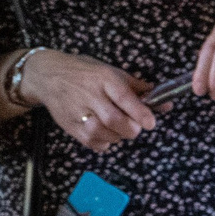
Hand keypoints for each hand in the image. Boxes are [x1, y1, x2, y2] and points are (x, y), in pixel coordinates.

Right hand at [22, 50, 160, 152]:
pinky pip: (92, 142)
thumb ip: (138, 88)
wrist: (49, 76)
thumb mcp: (112, 72)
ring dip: (118, 136)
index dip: (140, 112)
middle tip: (136, 127)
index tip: (151, 123)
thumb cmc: (86, 73)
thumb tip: (165, 103)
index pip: (123, 97)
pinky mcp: (69, 126)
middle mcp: (90, 95)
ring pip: (103, 134)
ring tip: (119, 128)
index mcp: (104, 79)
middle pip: (114, 120)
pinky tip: (106, 133)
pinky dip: (104, 142)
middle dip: (131, 129)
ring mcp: (78, 112)